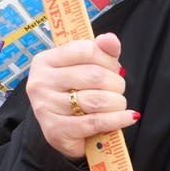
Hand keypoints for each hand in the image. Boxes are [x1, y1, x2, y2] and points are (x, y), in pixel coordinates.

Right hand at [26, 34, 132, 160]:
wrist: (63, 131)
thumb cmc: (75, 94)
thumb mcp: (87, 68)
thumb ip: (102, 51)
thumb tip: (109, 39)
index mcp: (46, 60)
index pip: (86, 50)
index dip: (108, 60)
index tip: (114, 69)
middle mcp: (41, 82)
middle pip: (94, 76)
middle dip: (116, 84)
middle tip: (117, 90)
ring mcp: (45, 107)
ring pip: (96, 100)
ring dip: (117, 102)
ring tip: (119, 104)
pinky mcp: (55, 131)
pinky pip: (95, 122)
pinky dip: (117, 119)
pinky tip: (128, 117)